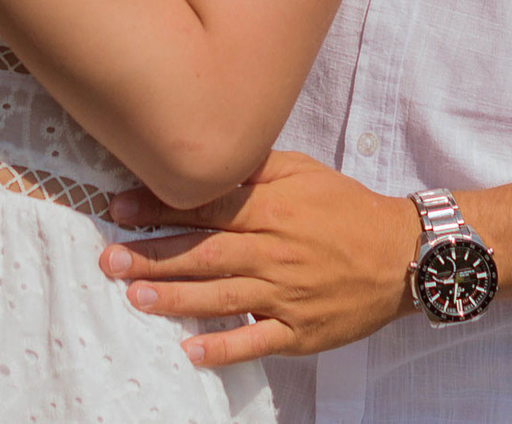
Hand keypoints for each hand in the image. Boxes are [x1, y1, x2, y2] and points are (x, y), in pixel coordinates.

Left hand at [98, 150, 418, 366]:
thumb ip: (254, 168)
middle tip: (109, 259)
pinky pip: (257, 341)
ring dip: (176, 298)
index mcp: (274, 209)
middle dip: (154, 255)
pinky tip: (191, 351)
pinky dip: (224, 347)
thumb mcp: (303, 172)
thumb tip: (210, 159)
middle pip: (206, 253)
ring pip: (223, 297)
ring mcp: (288, 295)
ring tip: (135, 296)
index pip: (207, 208)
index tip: (119, 208)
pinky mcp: (302, 331)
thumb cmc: (346, 208)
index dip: (160, 207)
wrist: (402, 255)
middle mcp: (276, 252)